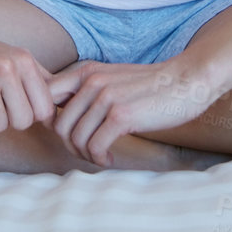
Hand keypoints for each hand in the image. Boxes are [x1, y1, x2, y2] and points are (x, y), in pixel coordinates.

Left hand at [45, 54, 221, 166]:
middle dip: (71, 145)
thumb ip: (86, 91)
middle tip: (89, 152)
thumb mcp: (111, 79)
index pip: (45, 95)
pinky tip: (111, 159)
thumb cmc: (149, 87)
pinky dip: (100, 159)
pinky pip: (95, 147)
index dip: (49, 119)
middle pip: (58, 125)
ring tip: (103, 156)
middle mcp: (92, 81)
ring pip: (76, 139)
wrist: (186, 81)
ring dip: (87, 155)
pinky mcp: (121, 115)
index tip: (68, 134)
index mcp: (86, 71)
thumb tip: (57, 116)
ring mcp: (106, 97)